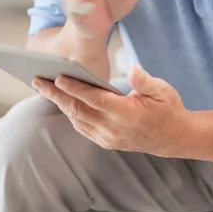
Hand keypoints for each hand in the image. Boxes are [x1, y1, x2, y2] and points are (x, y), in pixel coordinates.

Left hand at [32, 65, 190, 157]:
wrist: (175, 138)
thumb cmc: (168, 108)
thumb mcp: (162, 90)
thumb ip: (145, 80)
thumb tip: (133, 69)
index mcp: (127, 114)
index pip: (94, 99)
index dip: (75, 88)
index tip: (58, 77)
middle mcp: (114, 129)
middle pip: (78, 109)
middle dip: (56, 94)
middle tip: (37, 80)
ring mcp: (108, 138)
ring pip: (77, 119)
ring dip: (59, 103)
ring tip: (43, 87)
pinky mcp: (107, 142)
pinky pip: (82, 127)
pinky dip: (70, 113)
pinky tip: (61, 101)